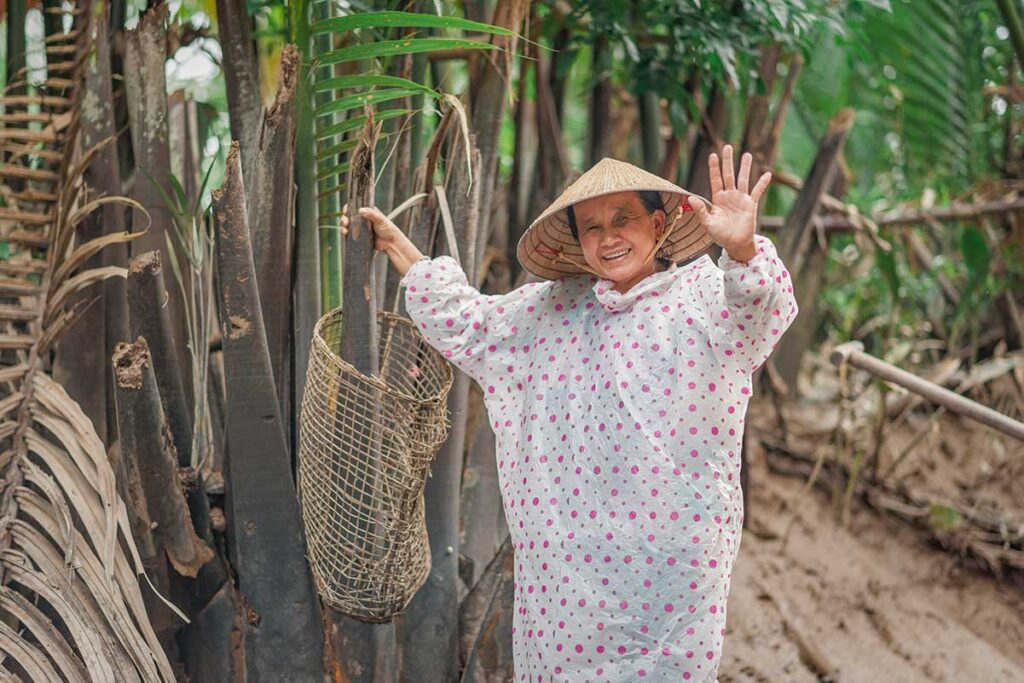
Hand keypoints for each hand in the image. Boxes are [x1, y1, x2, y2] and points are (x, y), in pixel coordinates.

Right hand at [340, 204, 424, 275]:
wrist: (391, 243)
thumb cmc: (388, 229)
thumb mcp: (380, 219)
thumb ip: (371, 214)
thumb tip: (361, 210)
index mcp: (367, 212)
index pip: (354, 207)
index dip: (348, 208)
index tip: (345, 210)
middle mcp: (362, 219)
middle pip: (348, 216)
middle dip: (344, 218)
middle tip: (345, 221)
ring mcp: (360, 228)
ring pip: (347, 225)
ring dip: (343, 226)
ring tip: (344, 229)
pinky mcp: (359, 237)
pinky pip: (350, 234)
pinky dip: (345, 234)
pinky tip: (345, 234)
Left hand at [690, 145, 770, 262]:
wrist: (735, 244)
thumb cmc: (719, 234)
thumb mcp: (708, 222)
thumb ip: (700, 210)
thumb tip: (690, 198)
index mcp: (717, 198)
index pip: (715, 179)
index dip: (714, 167)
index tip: (713, 155)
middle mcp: (729, 195)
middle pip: (728, 174)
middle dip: (728, 161)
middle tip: (728, 146)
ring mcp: (741, 198)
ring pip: (743, 179)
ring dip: (745, 167)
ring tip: (747, 154)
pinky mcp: (751, 204)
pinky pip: (757, 191)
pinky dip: (762, 183)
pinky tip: (767, 174)